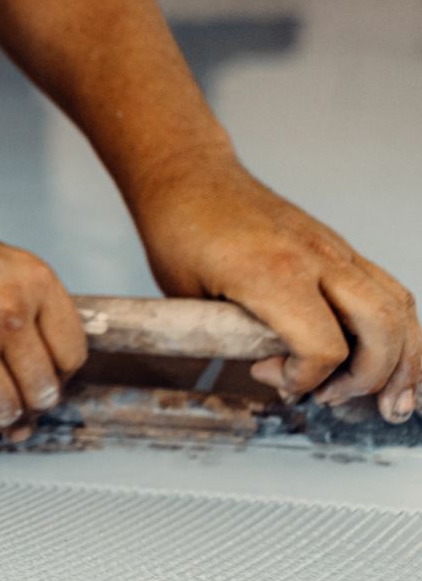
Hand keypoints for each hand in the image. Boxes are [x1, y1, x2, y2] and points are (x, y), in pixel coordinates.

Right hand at [0, 202, 88, 433]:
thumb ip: (21, 308)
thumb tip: (34, 372)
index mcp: (33, 282)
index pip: (71, 354)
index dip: (56, 376)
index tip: (35, 380)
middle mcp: (8, 313)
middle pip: (42, 390)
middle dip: (25, 404)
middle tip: (6, 402)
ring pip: (4, 411)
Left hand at [131, 154, 420, 423]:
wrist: (191, 177)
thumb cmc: (180, 233)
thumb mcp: (187, 296)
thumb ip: (230, 336)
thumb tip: (272, 373)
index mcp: (271, 272)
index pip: (322, 345)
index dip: (305, 378)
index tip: (269, 377)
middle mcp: (316, 258)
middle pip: (381, 326)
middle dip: (372, 378)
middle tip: (338, 403)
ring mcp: (335, 250)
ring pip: (398, 306)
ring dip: (405, 360)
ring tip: (395, 401)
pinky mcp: (341, 250)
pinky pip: (388, 290)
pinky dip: (399, 330)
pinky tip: (395, 362)